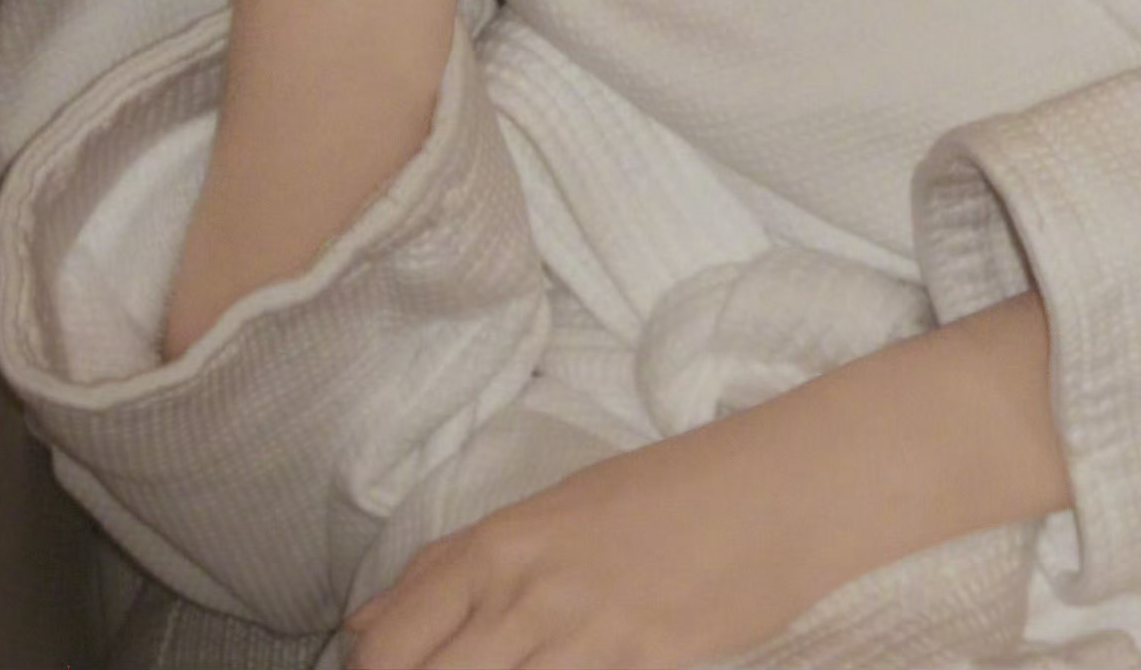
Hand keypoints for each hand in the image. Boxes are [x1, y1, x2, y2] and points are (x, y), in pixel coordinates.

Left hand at [341, 416, 833, 669]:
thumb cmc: (666, 496)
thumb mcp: (555, 514)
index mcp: (500, 544)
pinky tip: (582, 669)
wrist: (780, 488)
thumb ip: (454, 572)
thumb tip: (361, 627)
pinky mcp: (644, 664)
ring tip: (533, 664)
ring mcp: (587, 634)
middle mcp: (530, 590)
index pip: (389, 645)